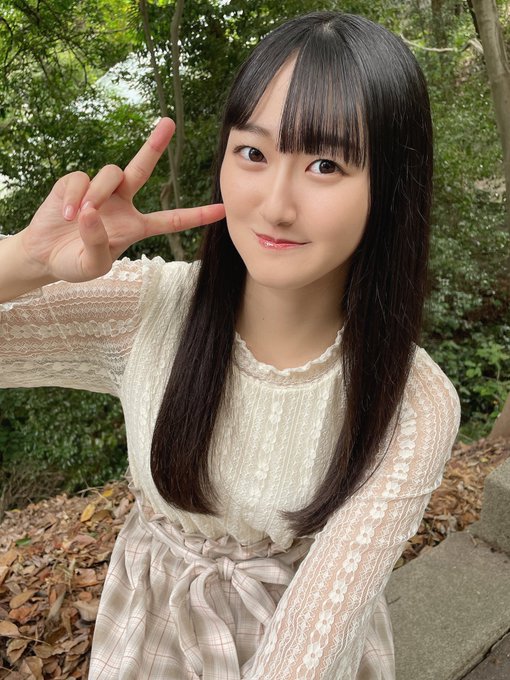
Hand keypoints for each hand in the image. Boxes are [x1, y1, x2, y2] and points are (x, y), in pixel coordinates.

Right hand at [20, 118, 224, 282]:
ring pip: (109, 174)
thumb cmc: (74, 263)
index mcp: (136, 227)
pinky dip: (72, 197)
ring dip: (97, 194)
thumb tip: (91, 212)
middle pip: (142, 169)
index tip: (222, 211)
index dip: (195, 216)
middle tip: (169, 123)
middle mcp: (122, 204)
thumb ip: (97, 243)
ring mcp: (100, 191)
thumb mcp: (92, 265)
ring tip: (81, 216)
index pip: (171, 220)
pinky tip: (64, 214)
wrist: (44, 255)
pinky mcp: (75, 184)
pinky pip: (80, 179)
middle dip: (154, 145)